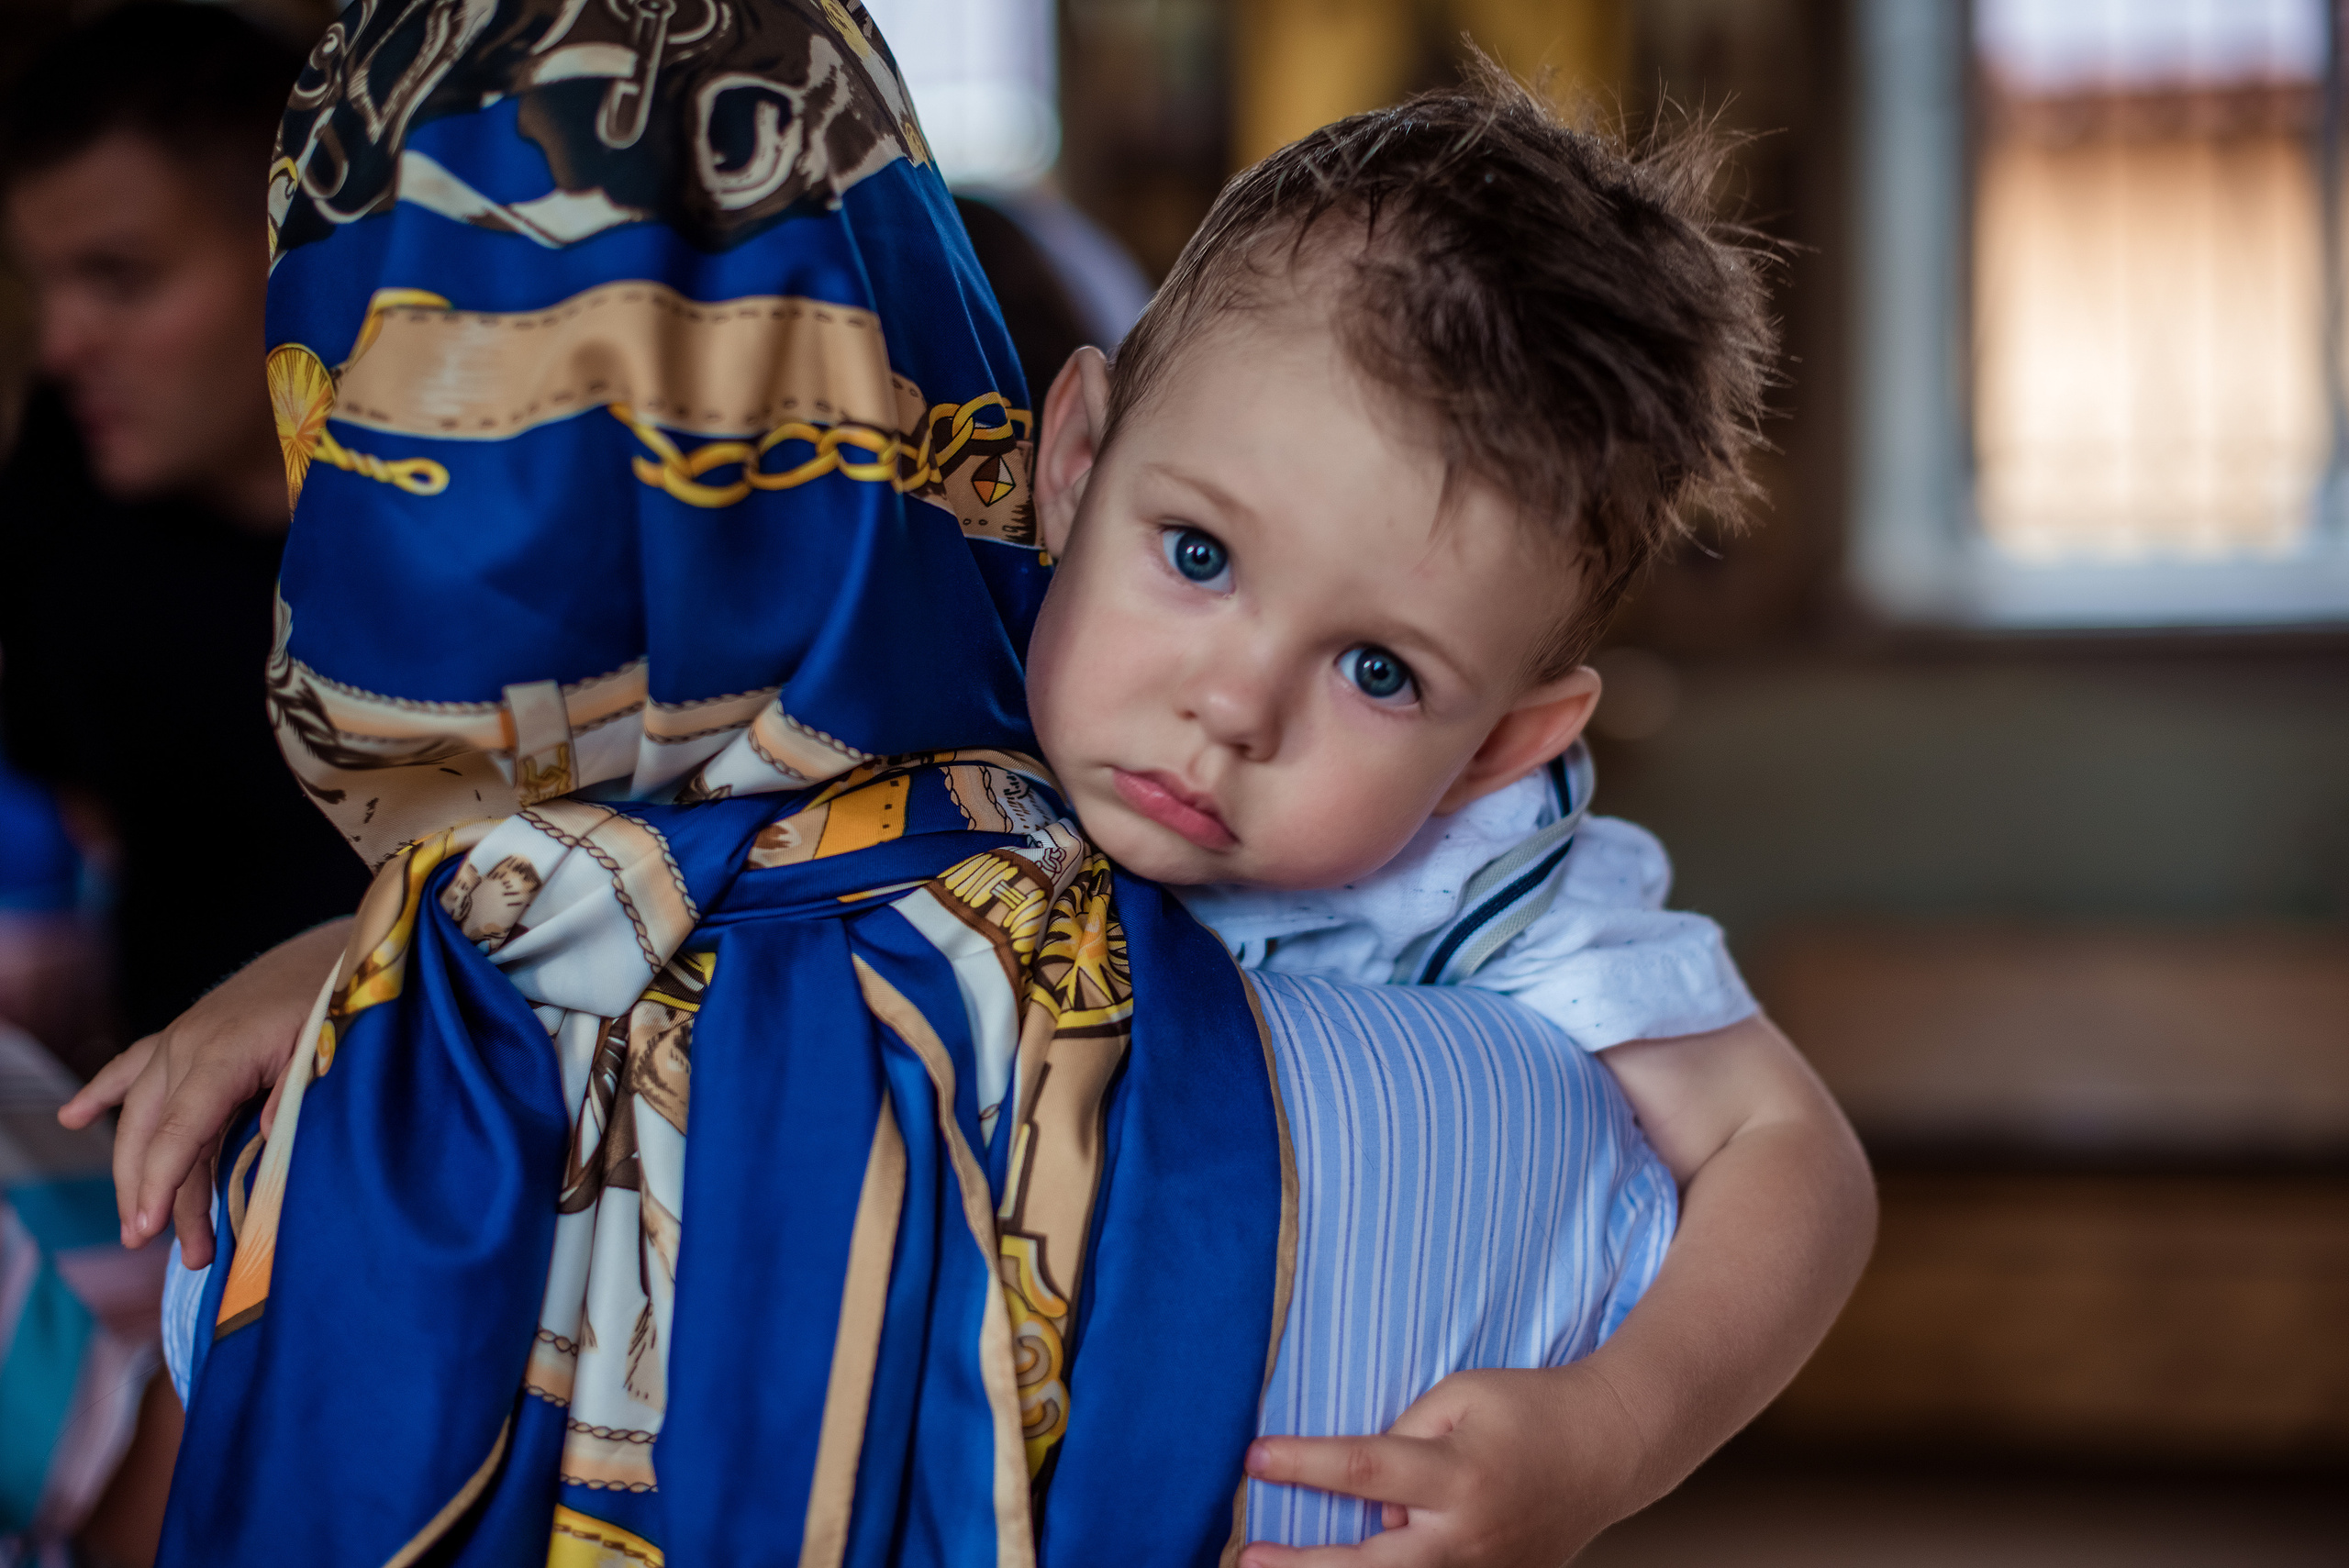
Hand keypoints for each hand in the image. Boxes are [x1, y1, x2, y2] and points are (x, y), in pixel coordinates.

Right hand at [58, 917, 351, 1265]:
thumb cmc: (338, 999)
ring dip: (139, 1170)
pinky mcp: (185, 1033)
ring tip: (141, 1226)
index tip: (149, 1228)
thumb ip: (296, 1089)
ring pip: (141, 1114)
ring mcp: (181, 1039)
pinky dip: (101, 1091)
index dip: (161, 1183)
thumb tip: (268, 1137)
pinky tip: (72, 1118)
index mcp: (223, 1054)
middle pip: (150, 1131)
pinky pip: (131, 1066)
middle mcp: (188, 1047)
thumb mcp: (328, 1045)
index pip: (178, 1131)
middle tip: (148, 1242)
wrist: (340, 949)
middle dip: (145, 1191)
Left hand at [1238, 1363, 1646, 1567]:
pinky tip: (1337, 1566)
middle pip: (1369, 1565)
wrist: (1607, 1450)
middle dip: (1303, 1566)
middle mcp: (1466, 1536)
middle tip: (1245, 1557)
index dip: (1303, 1465)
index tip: (1253, 1458)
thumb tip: (1361, 1495)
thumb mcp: (1459, 1396)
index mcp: (1457, 1474)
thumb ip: (1402, 1437)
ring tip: (1275, 1567)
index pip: (1363, 1472)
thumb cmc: (1528, 1410)